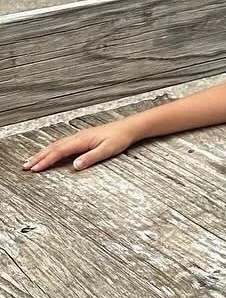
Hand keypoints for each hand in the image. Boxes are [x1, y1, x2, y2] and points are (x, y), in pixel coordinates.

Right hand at [23, 118, 140, 172]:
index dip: (46, 161)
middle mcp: (78, 137)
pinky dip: (52, 149)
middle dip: (38, 157)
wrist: (129, 128)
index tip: (35, 169)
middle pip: (53, 147)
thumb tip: (75, 165)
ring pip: (56, 145)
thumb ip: (90, 158)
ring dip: (43, 153)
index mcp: (81, 140)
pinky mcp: (83, 138)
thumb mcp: (107, 150)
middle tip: (26, 166)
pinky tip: (50, 153)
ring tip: (32, 161)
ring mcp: (79, 137)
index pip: (59, 151)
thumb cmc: (119, 138)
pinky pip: (62, 144)